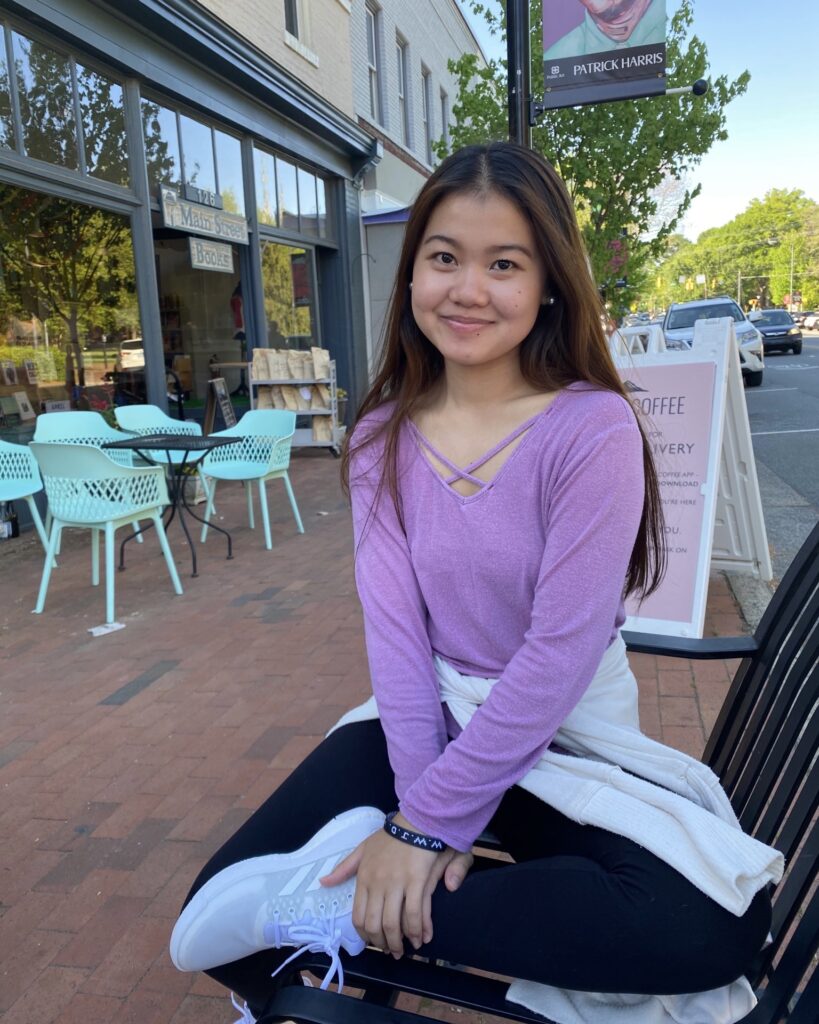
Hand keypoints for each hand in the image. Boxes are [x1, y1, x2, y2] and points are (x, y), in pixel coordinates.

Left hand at [320, 813, 472, 957]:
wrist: (415, 823)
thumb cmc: (389, 838)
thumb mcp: (362, 850)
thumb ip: (344, 868)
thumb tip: (323, 882)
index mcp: (363, 878)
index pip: (358, 916)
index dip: (365, 935)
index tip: (373, 942)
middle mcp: (377, 883)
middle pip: (375, 924)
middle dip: (382, 943)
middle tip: (390, 951)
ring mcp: (397, 883)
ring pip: (393, 923)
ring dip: (399, 942)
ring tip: (404, 949)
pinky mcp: (416, 881)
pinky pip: (414, 913)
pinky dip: (417, 930)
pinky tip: (421, 938)